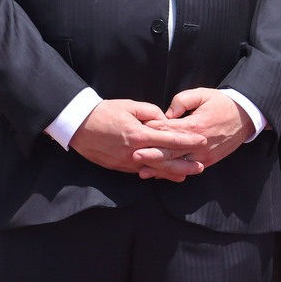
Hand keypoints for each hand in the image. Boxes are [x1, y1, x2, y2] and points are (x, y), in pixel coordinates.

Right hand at [69, 99, 206, 182]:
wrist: (79, 126)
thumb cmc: (105, 112)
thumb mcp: (129, 106)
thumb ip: (150, 112)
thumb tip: (165, 120)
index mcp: (139, 134)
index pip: (169, 139)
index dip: (187, 141)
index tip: (202, 141)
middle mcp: (135, 152)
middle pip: (165, 161)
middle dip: (184, 165)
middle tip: (200, 166)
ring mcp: (127, 162)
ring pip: (154, 170)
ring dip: (170, 173)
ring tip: (186, 175)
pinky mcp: (119, 167)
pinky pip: (141, 171)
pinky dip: (154, 173)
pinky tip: (164, 175)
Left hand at [145, 89, 253, 176]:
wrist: (245, 117)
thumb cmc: (221, 103)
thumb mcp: (202, 94)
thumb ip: (182, 101)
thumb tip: (167, 113)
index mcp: (195, 126)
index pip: (169, 130)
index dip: (153, 131)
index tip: (138, 131)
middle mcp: (199, 143)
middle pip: (171, 152)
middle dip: (152, 155)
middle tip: (134, 155)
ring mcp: (204, 155)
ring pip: (178, 164)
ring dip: (160, 168)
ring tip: (143, 171)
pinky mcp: (209, 160)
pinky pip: (188, 169)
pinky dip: (174, 173)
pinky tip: (160, 175)